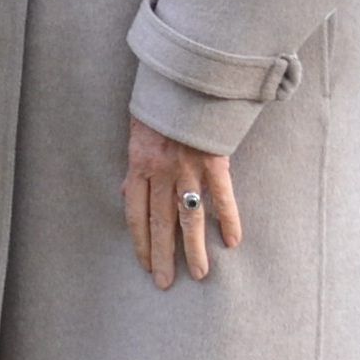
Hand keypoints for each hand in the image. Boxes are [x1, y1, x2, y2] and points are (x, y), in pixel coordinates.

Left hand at [125, 119, 240, 286]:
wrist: (184, 75)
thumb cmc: (159, 104)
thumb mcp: (136, 132)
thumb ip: (135, 165)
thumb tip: (127, 192)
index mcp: (138, 164)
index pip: (135, 213)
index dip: (140, 242)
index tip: (145, 264)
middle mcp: (160, 171)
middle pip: (160, 223)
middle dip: (163, 256)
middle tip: (166, 283)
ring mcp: (187, 168)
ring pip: (190, 217)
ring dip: (194, 248)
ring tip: (200, 273)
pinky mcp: (214, 161)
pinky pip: (222, 196)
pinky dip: (228, 219)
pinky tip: (232, 241)